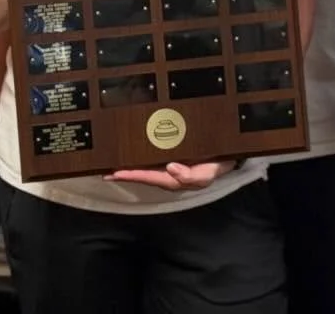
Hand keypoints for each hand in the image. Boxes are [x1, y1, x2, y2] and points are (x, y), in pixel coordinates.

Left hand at [106, 159, 237, 190]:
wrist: (227, 158)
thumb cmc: (216, 165)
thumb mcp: (208, 173)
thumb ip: (191, 174)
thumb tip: (170, 168)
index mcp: (175, 179)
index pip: (150, 178)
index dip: (134, 176)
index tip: (117, 173)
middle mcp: (169, 174)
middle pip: (144, 175)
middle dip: (126, 174)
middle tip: (106, 171)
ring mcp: (170, 167)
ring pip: (146, 169)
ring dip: (130, 168)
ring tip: (111, 166)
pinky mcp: (171, 157)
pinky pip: (153, 161)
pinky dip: (140, 160)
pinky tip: (130, 156)